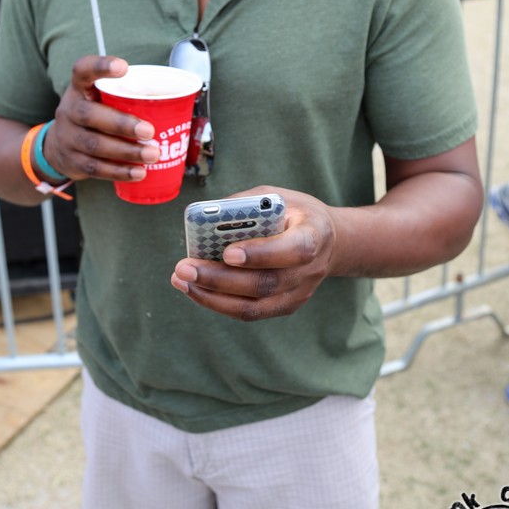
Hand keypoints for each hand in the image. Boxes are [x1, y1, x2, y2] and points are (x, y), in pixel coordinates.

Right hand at [44, 55, 160, 182]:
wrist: (57, 146)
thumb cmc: (94, 115)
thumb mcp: (100, 99)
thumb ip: (126, 96)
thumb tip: (175, 100)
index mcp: (80, 89)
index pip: (83, 70)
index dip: (100, 67)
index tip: (122, 67)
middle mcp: (70, 110)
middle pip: (90, 114)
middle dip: (122, 124)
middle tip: (149, 132)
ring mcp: (68, 137)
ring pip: (95, 145)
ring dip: (127, 152)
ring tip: (152, 155)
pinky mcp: (72, 161)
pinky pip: (96, 168)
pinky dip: (119, 172)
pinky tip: (139, 173)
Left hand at [171, 186, 336, 319]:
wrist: (327, 241)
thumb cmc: (293, 213)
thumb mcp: (275, 196)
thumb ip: (245, 206)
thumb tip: (204, 219)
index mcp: (314, 234)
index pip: (292, 250)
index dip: (260, 254)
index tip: (227, 252)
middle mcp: (310, 270)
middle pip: (264, 284)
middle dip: (219, 278)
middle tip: (185, 268)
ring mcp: (298, 293)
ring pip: (254, 307)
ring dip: (212, 296)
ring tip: (181, 280)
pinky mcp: (285, 306)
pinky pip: (250, 312)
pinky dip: (219, 303)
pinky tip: (195, 289)